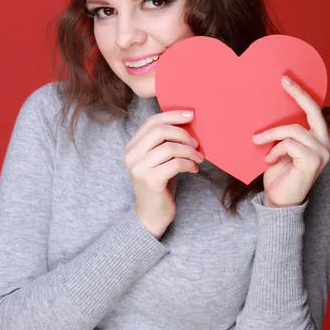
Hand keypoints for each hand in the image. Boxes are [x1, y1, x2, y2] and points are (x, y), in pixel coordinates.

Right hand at [125, 110, 203, 238]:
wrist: (151, 214)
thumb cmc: (159, 184)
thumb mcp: (159, 159)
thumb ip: (164, 141)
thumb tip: (187, 122)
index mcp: (132, 146)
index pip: (152, 121)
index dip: (172, 115)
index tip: (191, 115)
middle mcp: (131, 155)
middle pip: (159, 131)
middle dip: (183, 133)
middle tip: (196, 143)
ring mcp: (139, 168)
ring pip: (170, 147)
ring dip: (189, 151)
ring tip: (198, 158)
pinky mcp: (150, 180)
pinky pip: (176, 164)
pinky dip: (189, 164)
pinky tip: (194, 169)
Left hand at [252, 76, 329, 207]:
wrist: (279, 201)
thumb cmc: (278, 176)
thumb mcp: (279, 149)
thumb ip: (282, 134)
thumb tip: (267, 111)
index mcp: (319, 139)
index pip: (314, 111)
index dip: (301, 94)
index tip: (286, 79)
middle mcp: (325, 144)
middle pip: (313, 111)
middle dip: (298, 93)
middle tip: (283, 80)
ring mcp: (322, 152)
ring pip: (293, 130)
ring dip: (272, 135)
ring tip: (258, 142)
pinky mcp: (313, 160)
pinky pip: (289, 144)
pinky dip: (275, 150)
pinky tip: (269, 160)